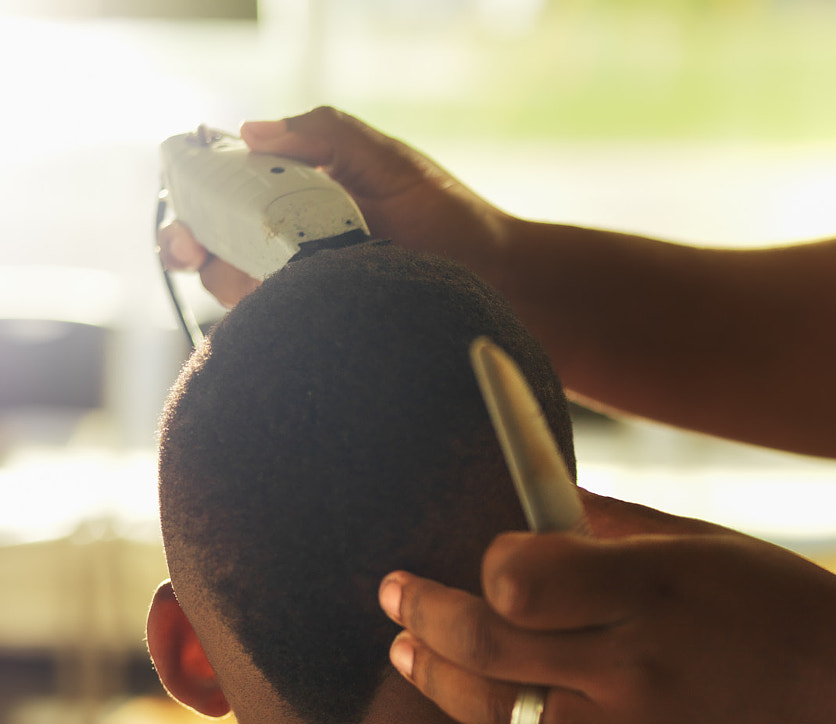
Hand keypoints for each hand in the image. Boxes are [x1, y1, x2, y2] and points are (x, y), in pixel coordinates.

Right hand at [158, 108, 508, 307]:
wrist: (501, 281)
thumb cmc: (447, 216)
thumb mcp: (386, 161)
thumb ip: (325, 133)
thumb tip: (249, 131)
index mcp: (297, 194)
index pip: (223, 189)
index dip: (192, 194)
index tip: (182, 199)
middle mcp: (291, 244)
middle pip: (213, 244)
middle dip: (185, 243)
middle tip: (185, 248)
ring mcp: (305, 289)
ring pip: (235, 289)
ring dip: (221, 281)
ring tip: (231, 275)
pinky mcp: (324, 327)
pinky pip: (277, 329)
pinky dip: (262, 321)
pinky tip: (268, 312)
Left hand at [378, 493, 835, 723]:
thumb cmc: (786, 605)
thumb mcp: (707, 543)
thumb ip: (610, 527)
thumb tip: (530, 507)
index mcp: (654, 588)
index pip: (516, 577)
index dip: (483, 565)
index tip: (480, 556)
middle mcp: (637, 667)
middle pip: (484, 648)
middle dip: (420, 617)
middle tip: (393, 596)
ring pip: (495, 718)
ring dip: (442, 680)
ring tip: (414, 655)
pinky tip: (489, 708)